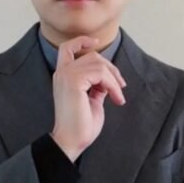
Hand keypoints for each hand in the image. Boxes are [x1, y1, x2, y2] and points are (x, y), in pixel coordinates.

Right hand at [50, 35, 126, 161]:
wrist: (72, 141)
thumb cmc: (81, 126)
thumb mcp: (92, 100)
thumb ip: (97, 86)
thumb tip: (108, 78)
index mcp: (63, 76)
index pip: (67, 48)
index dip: (82, 41)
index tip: (96, 41)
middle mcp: (62, 73)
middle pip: (92, 55)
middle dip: (111, 68)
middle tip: (121, 86)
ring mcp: (66, 75)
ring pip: (99, 64)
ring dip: (114, 80)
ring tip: (119, 97)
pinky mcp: (73, 81)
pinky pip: (100, 74)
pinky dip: (113, 85)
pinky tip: (116, 99)